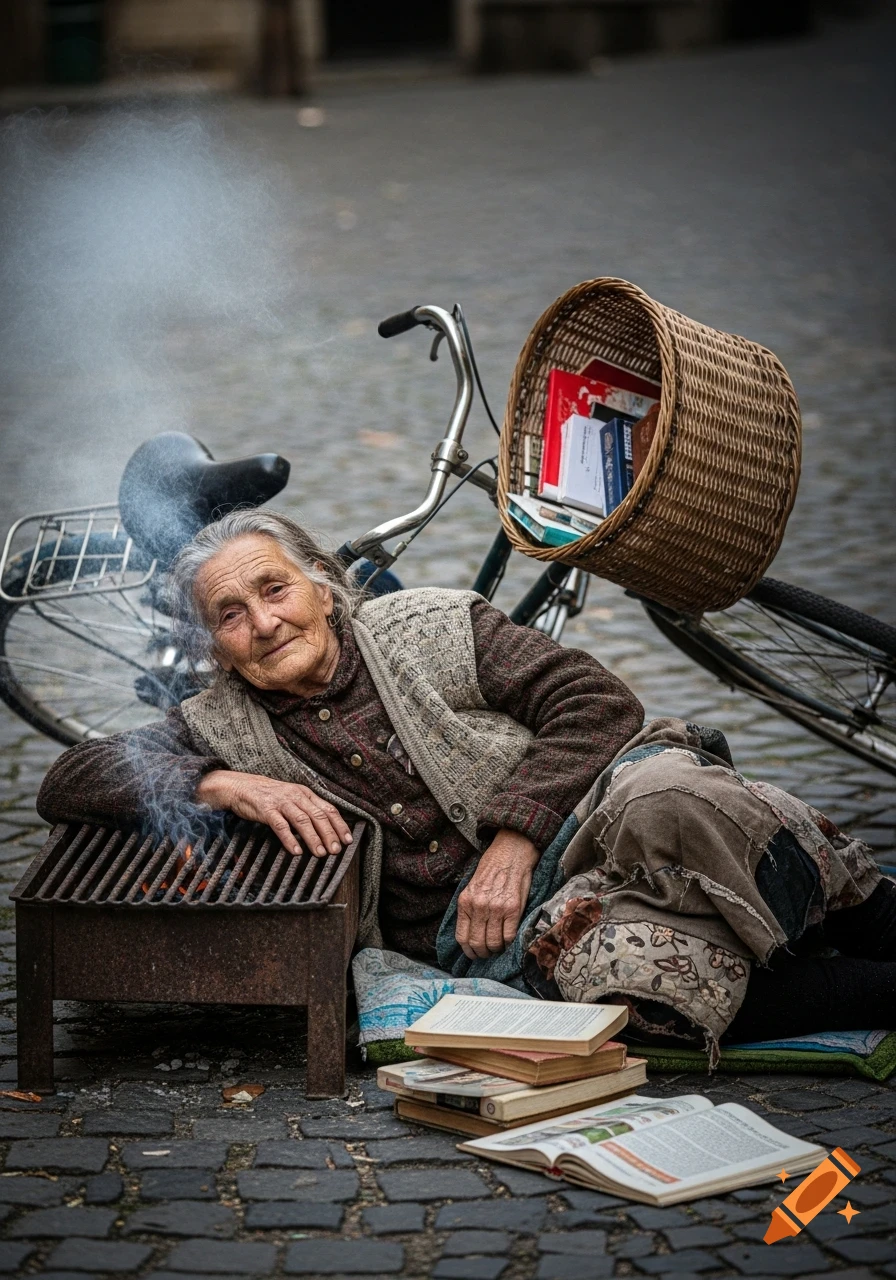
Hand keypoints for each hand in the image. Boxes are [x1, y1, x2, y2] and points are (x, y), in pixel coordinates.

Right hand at [195, 770, 351, 857]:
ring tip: (320, 853)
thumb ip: (307, 810)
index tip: (348, 840)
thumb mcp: (292, 799)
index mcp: (305, 794)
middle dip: (330, 834)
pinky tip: (296, 851)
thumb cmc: (270, 796)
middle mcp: (296, 796)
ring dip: (313, 838)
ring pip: (302, 820)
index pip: (328, 809)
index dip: (340, 825)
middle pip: (318, 815)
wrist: (242, 787)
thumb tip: (325, 831)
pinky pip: (280, 826)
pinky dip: (290, 839)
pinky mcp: (266, 809)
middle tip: (336, 850)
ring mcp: (282, 802)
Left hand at [455, 829, 539, 959]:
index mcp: (465, 902)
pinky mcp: (513, 908)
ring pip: (493, 942)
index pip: (462, 937)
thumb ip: (470, 908)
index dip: (468, 950)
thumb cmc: (492, 869)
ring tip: (499, 947)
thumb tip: (470, 932)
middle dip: (482, 953)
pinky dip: (509, 943)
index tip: (473, 953)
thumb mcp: (472, 887)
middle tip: (488, 953)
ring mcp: (496, 908)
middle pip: (477, 943)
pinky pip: (509, 936)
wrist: (511, 853)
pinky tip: (509, 940)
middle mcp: (479, 906)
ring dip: (496, 949)